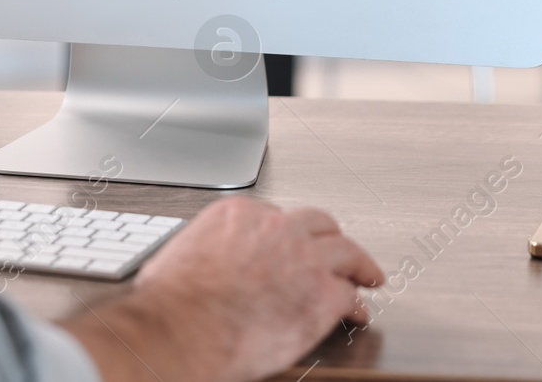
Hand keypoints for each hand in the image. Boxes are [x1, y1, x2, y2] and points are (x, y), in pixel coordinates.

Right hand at [60, 198, 382, 381]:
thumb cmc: (174, 300)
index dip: (286, 235)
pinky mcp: (321, 294)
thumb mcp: (181, 253)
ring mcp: (303, 258)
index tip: (290, 247)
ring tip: (367, 273)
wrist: (182, 327)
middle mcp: (275, 228)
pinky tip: (358, 311)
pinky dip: (355, 304)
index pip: (274, 216)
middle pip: (317, 223)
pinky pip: (349, 294)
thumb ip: (208, 250)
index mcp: (238, 214)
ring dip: (359, 263)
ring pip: (345, 250)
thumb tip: (206, 265)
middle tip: (338, 248)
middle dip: (329, 236)